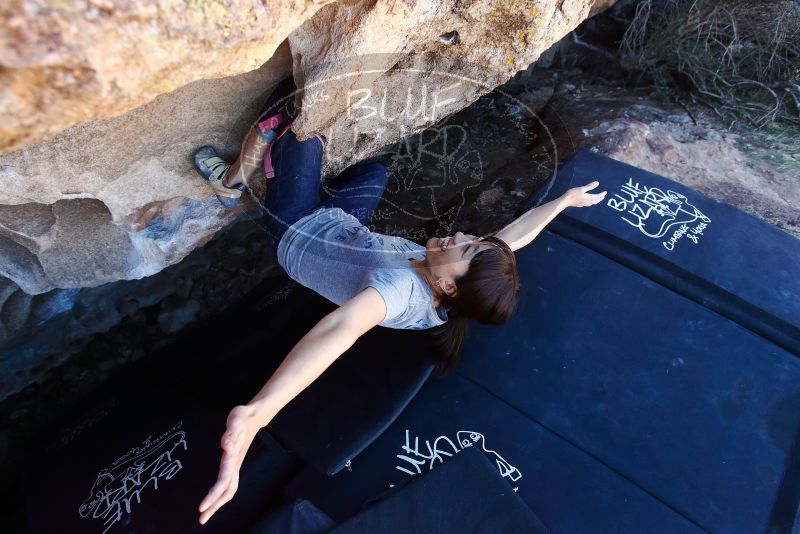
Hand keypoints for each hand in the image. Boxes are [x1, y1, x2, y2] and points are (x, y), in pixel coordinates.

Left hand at [198, 405, 264, 524]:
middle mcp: (235, 464)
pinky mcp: (234, 463)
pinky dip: (220, 495)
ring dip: (217, 503)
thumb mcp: (237, 419)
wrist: (255, 416)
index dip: (213, 495)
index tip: (201, 507)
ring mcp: (236, 465)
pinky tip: (213, 499)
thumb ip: (232, 431)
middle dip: (215, 506)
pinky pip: (228, 484)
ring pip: (229, 489)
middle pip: (227, 491)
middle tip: (201, 519)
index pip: (223, 481)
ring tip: (205, 514)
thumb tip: (226, 445)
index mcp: (233, 457)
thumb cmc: (243, 417)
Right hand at [561, 181, 606, 207]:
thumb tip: (597, 183)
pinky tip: (588, 202)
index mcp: (589, 197)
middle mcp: (587, 202)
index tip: (605, 192)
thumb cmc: (573, 194)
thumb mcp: (582, 189)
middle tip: (603, 196)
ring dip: (596, 201)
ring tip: (597, 199)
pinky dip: (590, 202)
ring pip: (592, 203)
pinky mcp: (579, 205)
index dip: (602, 194)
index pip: (598, 196)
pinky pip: (587, 204)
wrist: (565, 201)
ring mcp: (583, 204)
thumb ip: (590, 186)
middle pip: (596, 201)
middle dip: (600, 198)